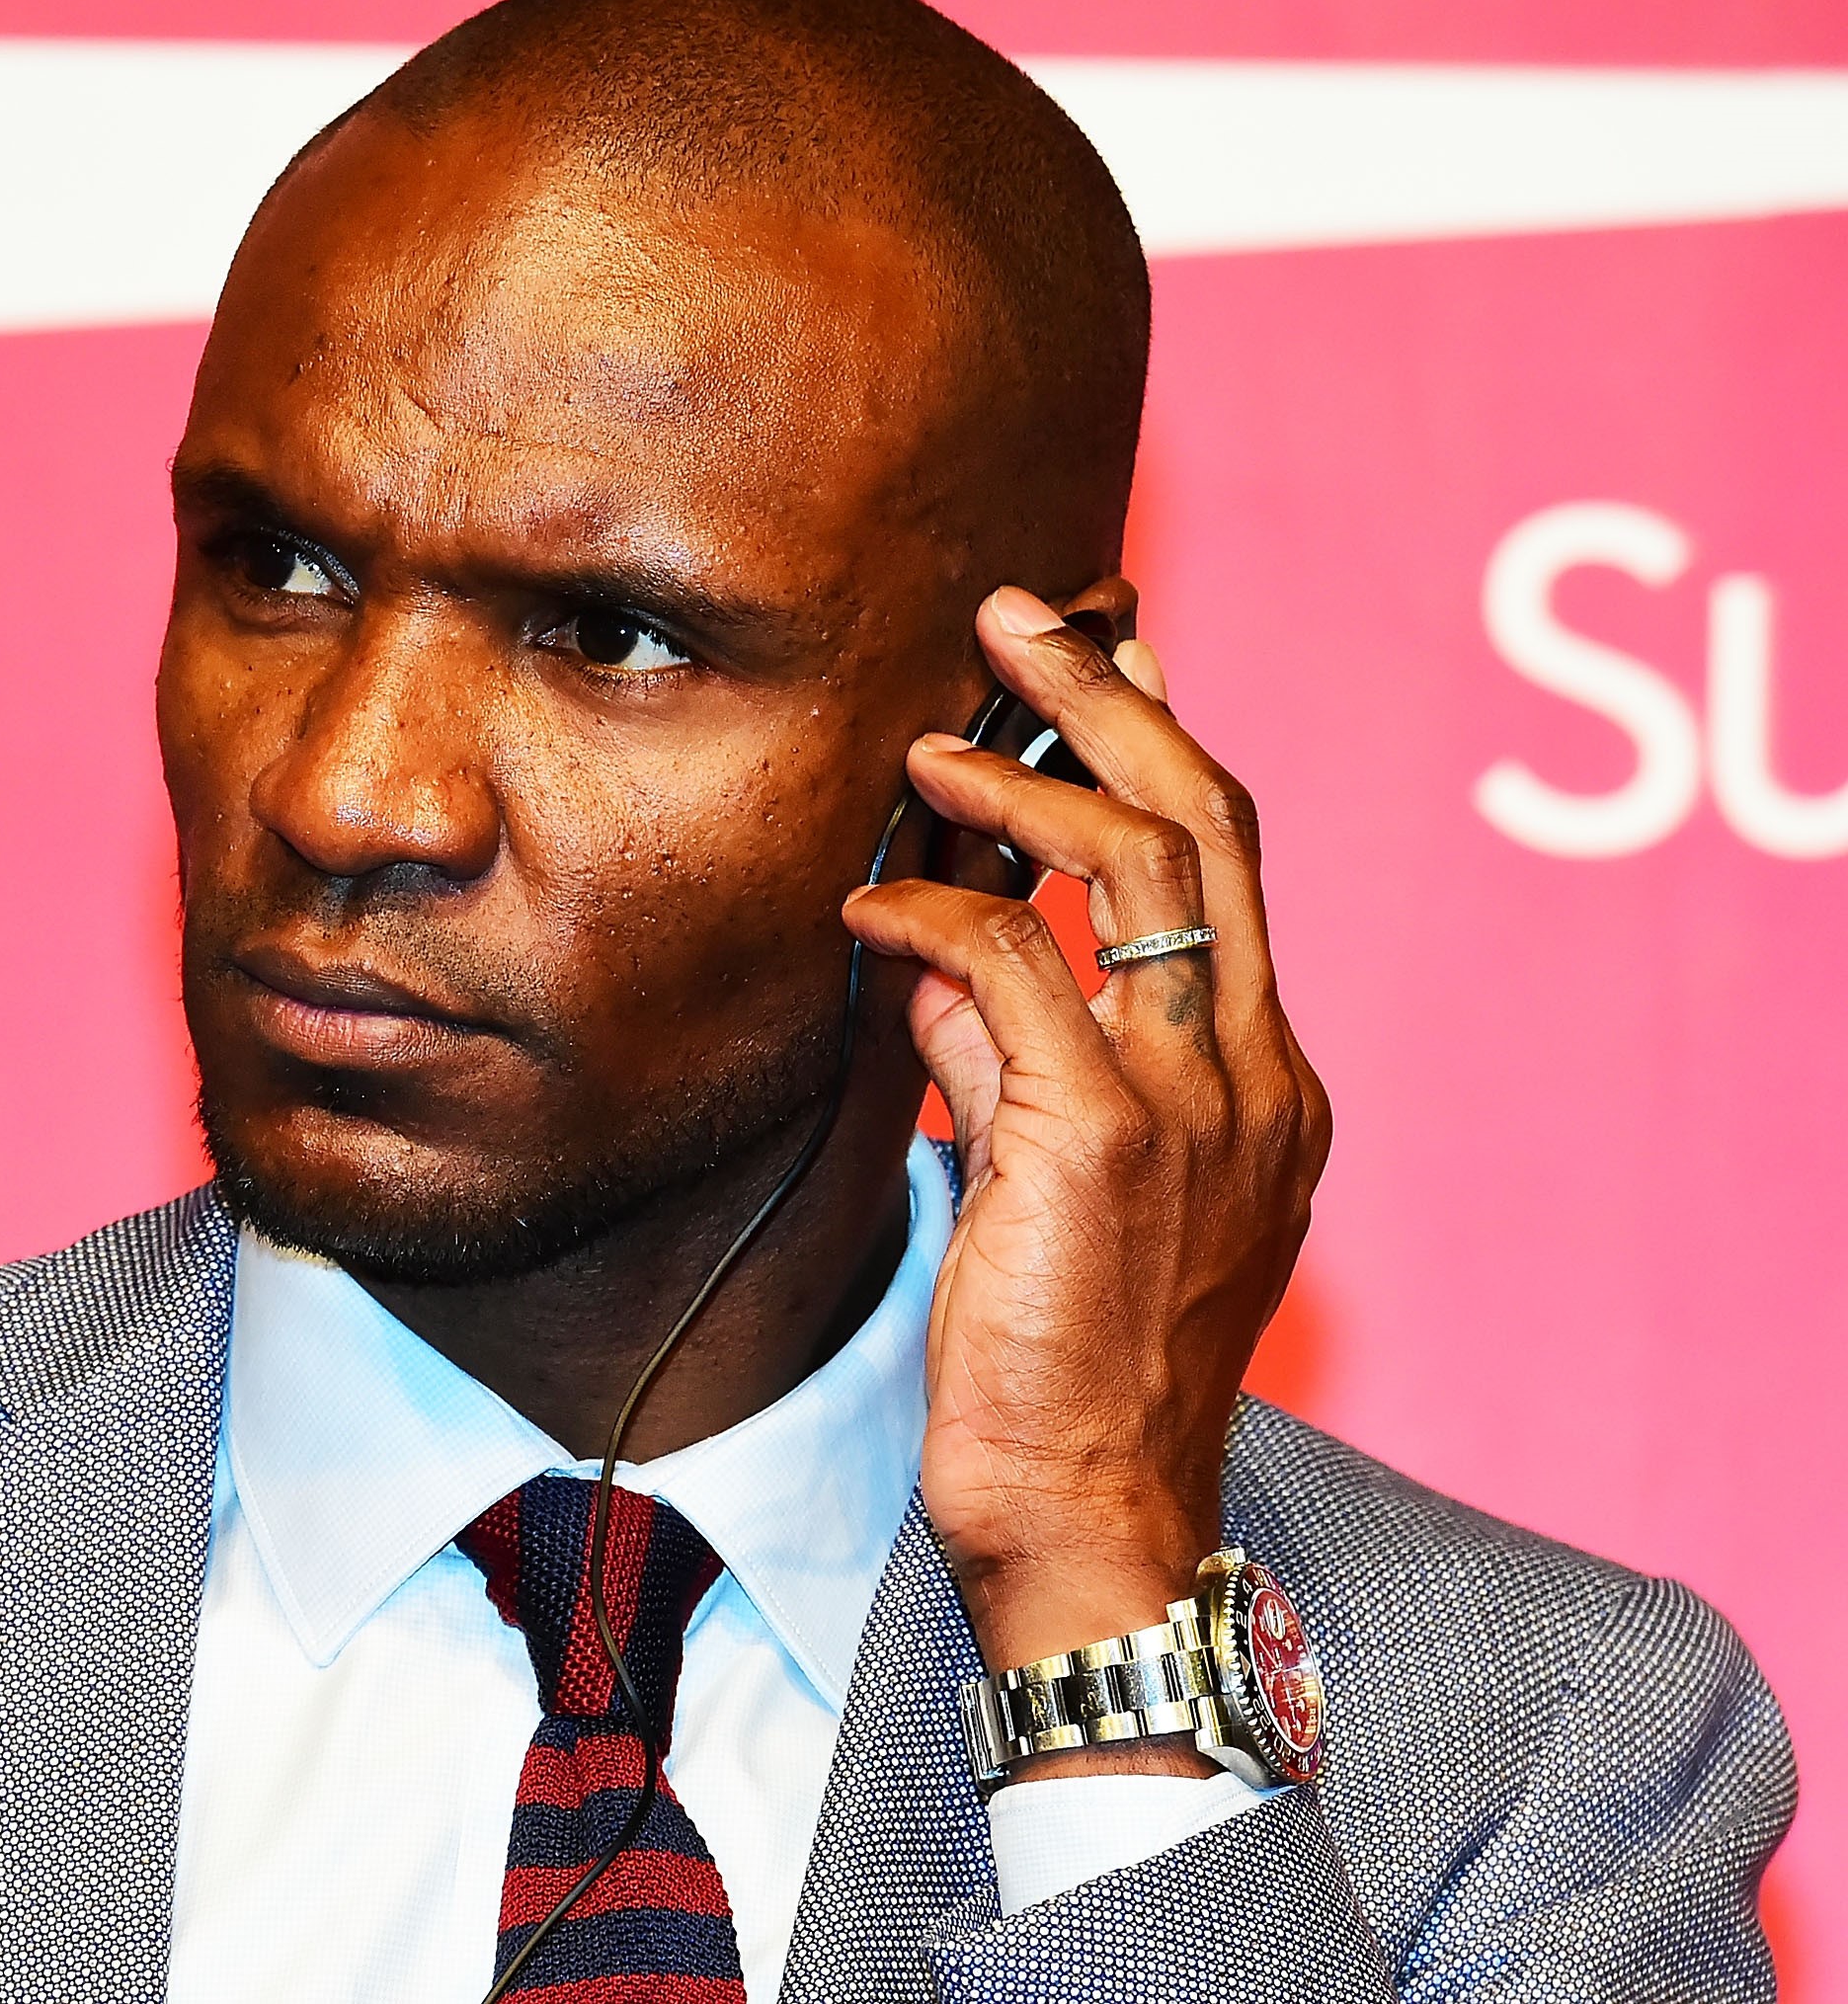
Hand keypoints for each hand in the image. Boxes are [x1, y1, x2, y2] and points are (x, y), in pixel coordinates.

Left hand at [842, 584, 1330, 1776]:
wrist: (1088, 1516)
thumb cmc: (1064, 1369)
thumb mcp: (1049, 1189)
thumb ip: (1008, 1062)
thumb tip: (936, 950)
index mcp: (1266, 1087)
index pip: (1232, 874)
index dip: (1163, 750)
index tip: (1104, 661)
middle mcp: (1257, 1078)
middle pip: (1211, 828)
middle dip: (1112, 701)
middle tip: (1020, 615)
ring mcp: (1194, 1106)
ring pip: (1142, 869)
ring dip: (1023, 780)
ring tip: (926, 743)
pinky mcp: (1100, 1141)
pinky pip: (1013, 970)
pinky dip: (932, 916)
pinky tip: (864, 909)